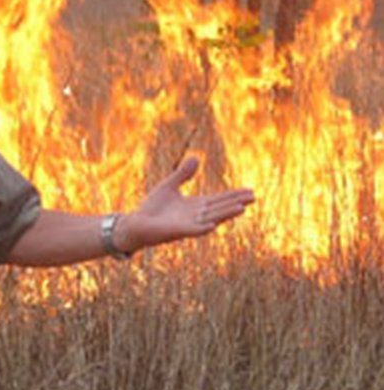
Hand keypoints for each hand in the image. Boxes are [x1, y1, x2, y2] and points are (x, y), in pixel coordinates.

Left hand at [117, 158, 254, 252]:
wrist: (136, 223)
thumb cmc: (152, 207)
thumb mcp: (169, 185)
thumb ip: (183, 174)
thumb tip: (196, 157)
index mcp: (195, 206)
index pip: (219, 199)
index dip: (234, 195)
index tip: (251, 191)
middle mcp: (195, 216)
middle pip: (219, 208)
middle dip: (235, 202)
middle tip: (253, 197)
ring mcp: (187, 225)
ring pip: (210, 218)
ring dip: (225, 214)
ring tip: (241, 208)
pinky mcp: (176, 232)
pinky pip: (191, 230)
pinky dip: (202, 228)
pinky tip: (212, 225)